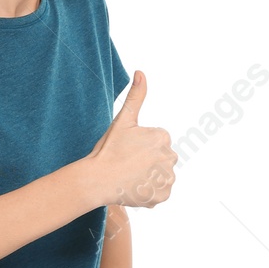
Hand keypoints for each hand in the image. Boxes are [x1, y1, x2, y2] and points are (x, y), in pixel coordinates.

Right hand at [83, 71, 175, 208]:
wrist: (97, 180)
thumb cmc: (108, 149)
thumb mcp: (122, 120)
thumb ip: (136, 96)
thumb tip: (141, 72)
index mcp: (163, 137)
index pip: (157, 142)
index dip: (140, 147)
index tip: (127, 150)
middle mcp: (171, 157)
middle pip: (161, 159)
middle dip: (148, 162)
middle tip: (127, 164)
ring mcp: (168, 178)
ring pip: (161, 176)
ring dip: (149, 177)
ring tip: (130, 176)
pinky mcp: (164, 195)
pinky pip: (160, 192)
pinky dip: (149, 192)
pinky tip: (134, 188)